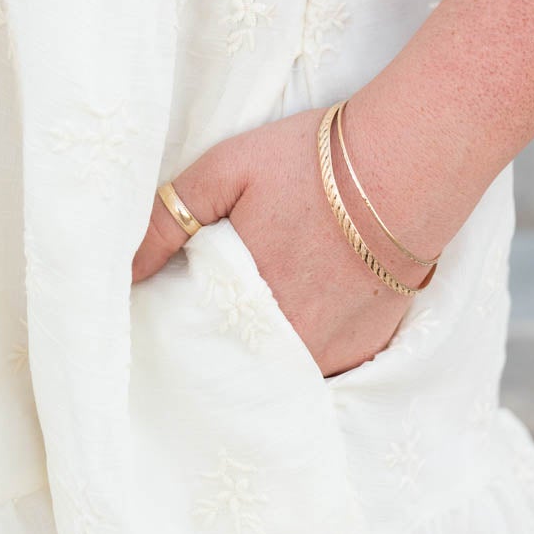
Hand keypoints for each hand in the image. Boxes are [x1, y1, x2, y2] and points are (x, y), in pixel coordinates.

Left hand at [131, 105, 432, 377]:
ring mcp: (333, 351)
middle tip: (216, 312)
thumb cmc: (313, 161)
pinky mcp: (367, 349)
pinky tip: (306, 314)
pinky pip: (324, 367)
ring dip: (263, 355)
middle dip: (220, 349)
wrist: (410, 165)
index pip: (194, 343)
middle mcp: (288, 341)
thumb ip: (169, 218)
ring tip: (258, 315)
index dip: (180, 331)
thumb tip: (124, 270)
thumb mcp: (227, 169)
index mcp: (243, 304)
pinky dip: (308, 349)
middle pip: (237, 365)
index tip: (173, 312)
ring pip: (279, 371)